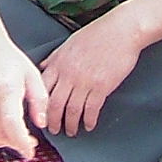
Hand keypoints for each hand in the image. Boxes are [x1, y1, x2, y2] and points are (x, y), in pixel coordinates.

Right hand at [0, 35, 43, 160]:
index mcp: (6, 91)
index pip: (12, 125)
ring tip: (15, 134)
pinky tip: (1, 131)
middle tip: (28, 139)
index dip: (21, 143)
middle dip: (17, 143)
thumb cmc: (6, 58)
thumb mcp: (32, 76)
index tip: (30, 151)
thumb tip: (41, 123)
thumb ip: (40, 101)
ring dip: (5, 142)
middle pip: (2, 135)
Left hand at [39, 14, 145, 136]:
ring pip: (72, 110)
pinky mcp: (101, 87)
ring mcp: (85, 82)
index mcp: (59, 63)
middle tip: (54, 130)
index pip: (43, 89)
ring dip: (71, 124)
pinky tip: (89, 125)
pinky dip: (89, 120)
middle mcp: (69, 74)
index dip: (40, 105)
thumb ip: (55, 57)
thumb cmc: (98, 33)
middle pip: (55, 104)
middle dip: (53, 121)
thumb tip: (42, 67)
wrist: (122, 30)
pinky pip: (92, 109)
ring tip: (71, 131)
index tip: (40, 114)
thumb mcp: (69, 42)